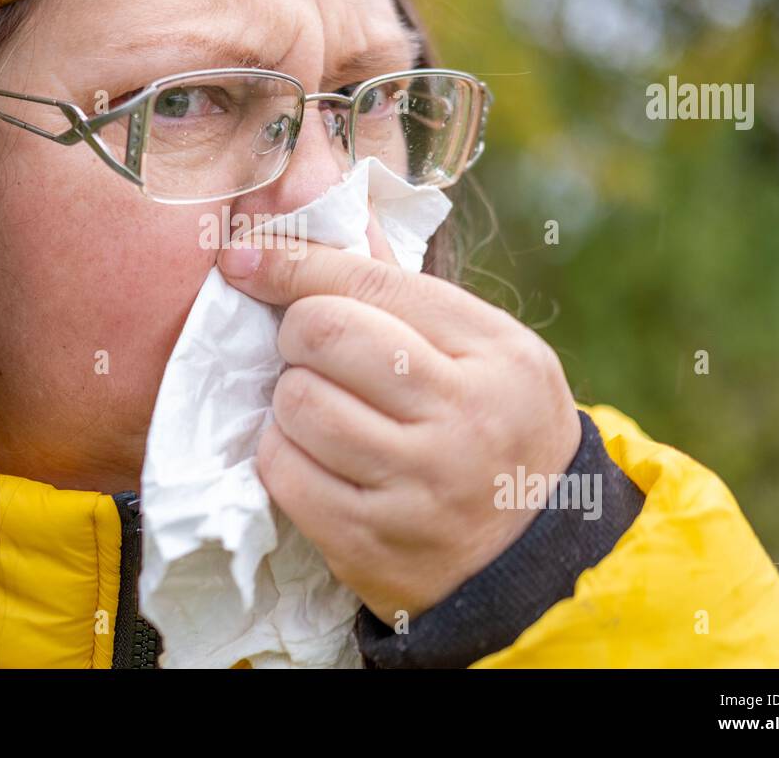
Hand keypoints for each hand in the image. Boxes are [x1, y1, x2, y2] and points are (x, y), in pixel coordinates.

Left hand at [217, 218, 581, 626]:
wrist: (534, 558)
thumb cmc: (497, 430)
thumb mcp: (487, 352)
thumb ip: (406, 291)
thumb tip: (319, 219)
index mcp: (494, 350)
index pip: (370, 281)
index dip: (293, 261)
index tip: (243, 257)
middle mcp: (463, 415)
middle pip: (326, 334)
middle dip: (295, 332)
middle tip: (308, 351)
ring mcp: (418, 485)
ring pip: (299, 403)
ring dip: (290, 398)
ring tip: (321, 408)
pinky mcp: (373, 541)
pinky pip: (284, 472)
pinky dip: (282, 453)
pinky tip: (313, 456)